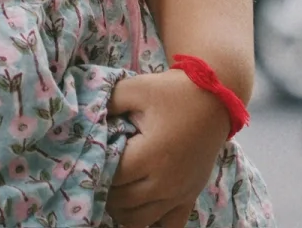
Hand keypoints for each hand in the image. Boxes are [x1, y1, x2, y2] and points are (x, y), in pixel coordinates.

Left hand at [104, 68, 228, 227]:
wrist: (213, 98)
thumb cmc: (172, 92)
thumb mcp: (136, 88)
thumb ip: (108, 102)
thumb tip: (87, 116)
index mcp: (150, 154)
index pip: (113, 177)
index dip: (98, 169)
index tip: (93, 157)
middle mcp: (165, 181)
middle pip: (124, 202)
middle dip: (106, 191)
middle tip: (99, 174)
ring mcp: (179, 193)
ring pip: (141, 220)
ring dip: (122, 211)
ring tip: (115, 192)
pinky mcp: (190, 197)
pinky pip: (169, 226)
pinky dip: (152, 223)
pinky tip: (141, 208)